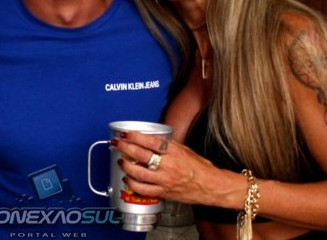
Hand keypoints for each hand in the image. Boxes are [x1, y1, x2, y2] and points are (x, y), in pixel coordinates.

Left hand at [112, 131, 240, 206]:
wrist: (210, 186)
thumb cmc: (198, 167)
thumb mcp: (184, 149)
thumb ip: (167, 145)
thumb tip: (148, 138)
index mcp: (174, 152)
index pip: (151, 141)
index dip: (136, 136)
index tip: (126, 133)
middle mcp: (169, 165)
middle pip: (142, 155)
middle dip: (125, 147)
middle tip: (116, 143)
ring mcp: (165, 180)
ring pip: (139, 173)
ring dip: (126, 166)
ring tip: (121, 160)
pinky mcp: (164, 192)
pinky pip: (143, 189)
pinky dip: (133, 184)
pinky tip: (127, 179)